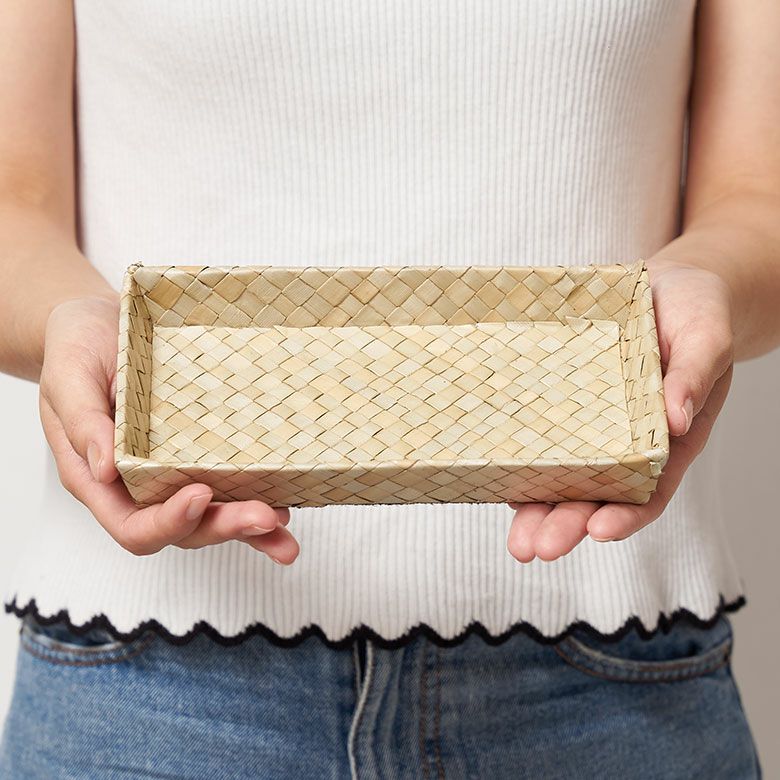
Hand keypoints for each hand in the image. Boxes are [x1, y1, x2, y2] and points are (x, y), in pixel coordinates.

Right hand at [38, 296, 299, 562]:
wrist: (98, 323)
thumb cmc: (76, 347)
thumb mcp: (68, 377)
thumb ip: (82, 423)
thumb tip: (104, 469)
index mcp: (99, 480)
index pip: (133, 525)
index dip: (169, 522)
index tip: (201, 495)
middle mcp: (137, 487)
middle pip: (183, 530)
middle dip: (224, 527)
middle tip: (266, 518)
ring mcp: (170, 474)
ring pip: (210, 517)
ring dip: (249, 529)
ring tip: (285, 533)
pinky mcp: (195, 455)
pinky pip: (226, 485)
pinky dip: (255, 499)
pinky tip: (285, 507)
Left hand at [506, 262, 734, 562]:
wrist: (668, 286)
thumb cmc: (697, 313)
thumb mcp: (706, 337)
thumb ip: (694, 376)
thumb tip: (678, 421)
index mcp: (667, 438)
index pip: (648, 490)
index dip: (625, 515)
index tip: (598, 531)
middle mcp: (626, 442)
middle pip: (594, 495)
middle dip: (564, 524)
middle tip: (534, 548)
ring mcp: (592, 426)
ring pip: (561, 477)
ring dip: (536, 510)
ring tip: (516, 540)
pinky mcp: (563, 403)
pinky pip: (540, 436)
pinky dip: (519, 462)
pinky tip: (495, 480)